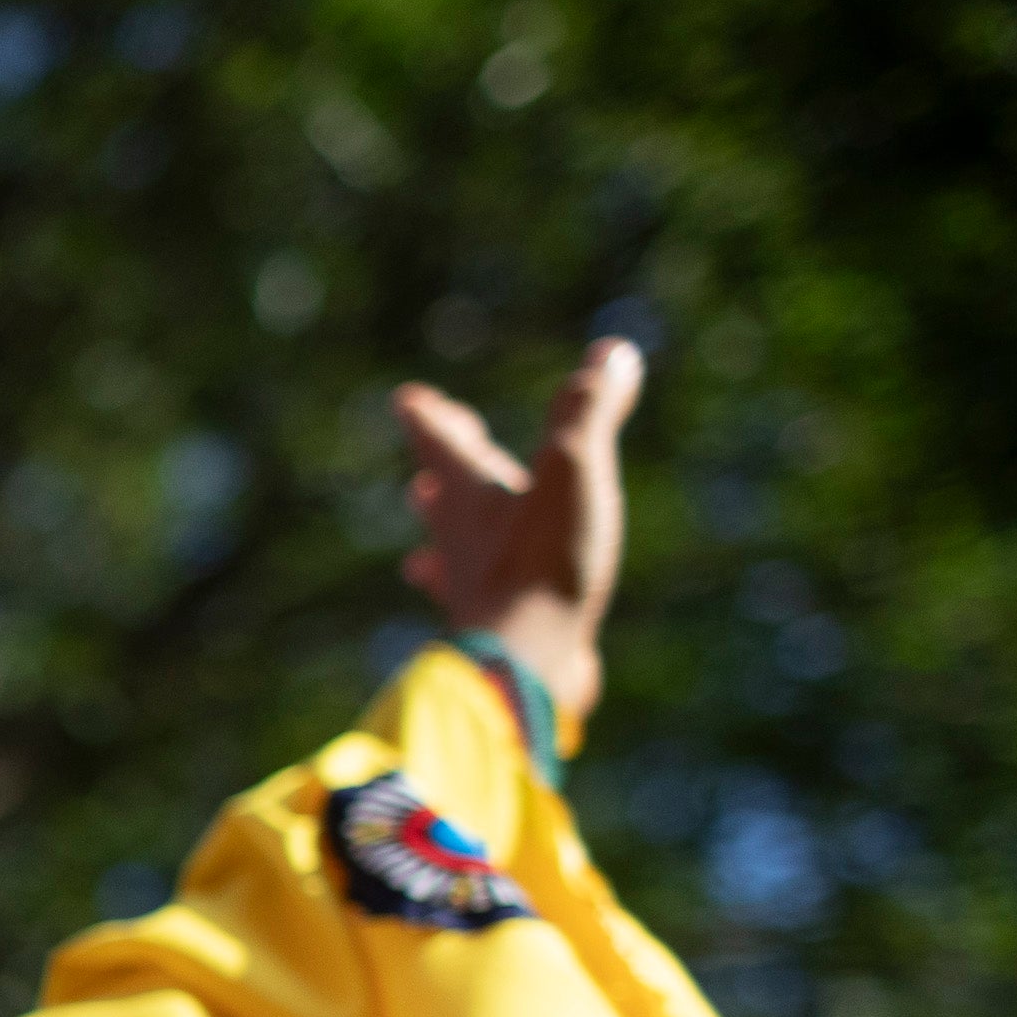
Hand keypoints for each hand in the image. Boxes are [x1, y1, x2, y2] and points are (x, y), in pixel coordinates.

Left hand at [393, 334, 647, 743]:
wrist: (527, 664)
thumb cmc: (544, 565)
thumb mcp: (574, 471)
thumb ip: (588, 411)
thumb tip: (611, 351)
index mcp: (472, 497)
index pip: (444, 444)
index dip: (431, 419)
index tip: (405, 400)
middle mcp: (461, 542)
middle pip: (445, 499)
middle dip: (440, 477)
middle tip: (423, 471)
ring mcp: (473, 590)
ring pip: (452, 553)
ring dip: (445, 536)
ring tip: (423, 536)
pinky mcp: (494, 631)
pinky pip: (483, 601)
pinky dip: (479, 591)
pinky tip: (484, 605)